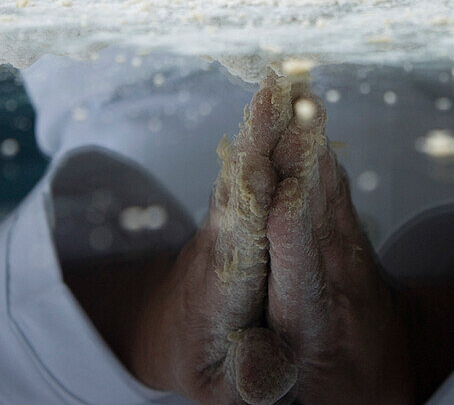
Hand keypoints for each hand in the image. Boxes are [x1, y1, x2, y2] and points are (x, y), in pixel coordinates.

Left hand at [125, 73, 297, 403]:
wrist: (167, 326)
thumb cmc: (203, 359)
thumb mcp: (221, 388)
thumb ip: (249, 379)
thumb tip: (266, 368)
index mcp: (223, 286)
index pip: (240, 241)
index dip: (253, 204)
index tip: (265, 167)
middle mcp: (223, 239)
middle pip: (241, 184)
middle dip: (260, 141)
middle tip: (278, 95)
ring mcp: (227, 215)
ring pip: (246, 161)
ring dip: (265, 122)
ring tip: (284, 80)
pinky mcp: (236, 201)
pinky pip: (253, 156)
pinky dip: (268, 123)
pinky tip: (286, 91)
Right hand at [266, 90, 412, 403]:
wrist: (387, 374)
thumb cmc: (335, 390)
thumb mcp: (298, 398)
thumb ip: (270, 375)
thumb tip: (251, 366)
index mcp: (316, 324)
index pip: (302, 275)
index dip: (293, 236)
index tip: (282, 197)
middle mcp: (337, 279)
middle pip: (315, 214)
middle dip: (302, 164)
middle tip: (292, 115)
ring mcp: (347, 251)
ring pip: (328, 188)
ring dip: (312, 141)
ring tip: (299, 95)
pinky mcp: (347, 231)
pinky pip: (333, 182)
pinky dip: (317, 146)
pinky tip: (307, 113)